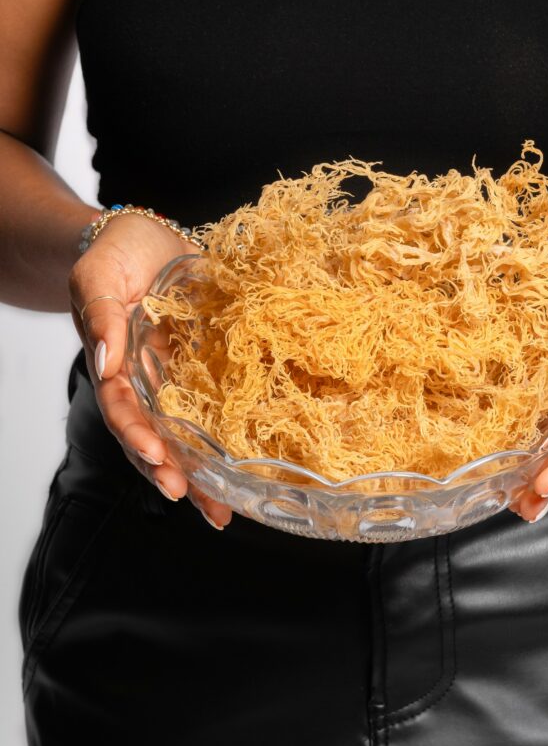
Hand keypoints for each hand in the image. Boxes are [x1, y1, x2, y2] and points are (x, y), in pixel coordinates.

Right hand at [67, 213, 232, 529]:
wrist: (147, 235)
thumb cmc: (116, 254)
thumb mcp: (98, 277)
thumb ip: (100, 316)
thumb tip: (104, 359)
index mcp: (116, 365)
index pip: (123, 410)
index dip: (137, 437)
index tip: (157, 459)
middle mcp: (146, 381)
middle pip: (154, 435)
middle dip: (170, 470)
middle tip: (192, 498)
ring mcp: (178, 377)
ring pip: (188, 433)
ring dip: (202, 471)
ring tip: (222, 509)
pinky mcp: (209, 366)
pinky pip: (219, 405)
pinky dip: (232, 436)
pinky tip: (251, 468)